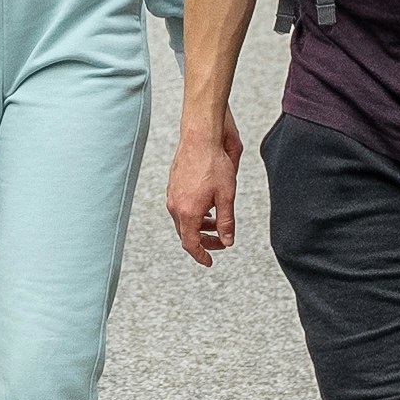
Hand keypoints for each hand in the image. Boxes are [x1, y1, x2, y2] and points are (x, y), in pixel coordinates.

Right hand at [167, 109, 243, 265]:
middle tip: (220, 242)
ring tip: (216, 223)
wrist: (200, 138)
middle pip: (186, 234)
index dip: (201, 255)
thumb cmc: (214, 164)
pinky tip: (207, 207)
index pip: (191, 244)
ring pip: (183, 221)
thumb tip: (227, 241)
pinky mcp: (173, 186)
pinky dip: (193, 214)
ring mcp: (172, 195)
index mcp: (188, 212)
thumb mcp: (227, 196)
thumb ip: (226, 222)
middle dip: (203, 241)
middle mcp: (176, 206)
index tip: (209, 261)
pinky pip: (180, 208)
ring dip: (199, 226)